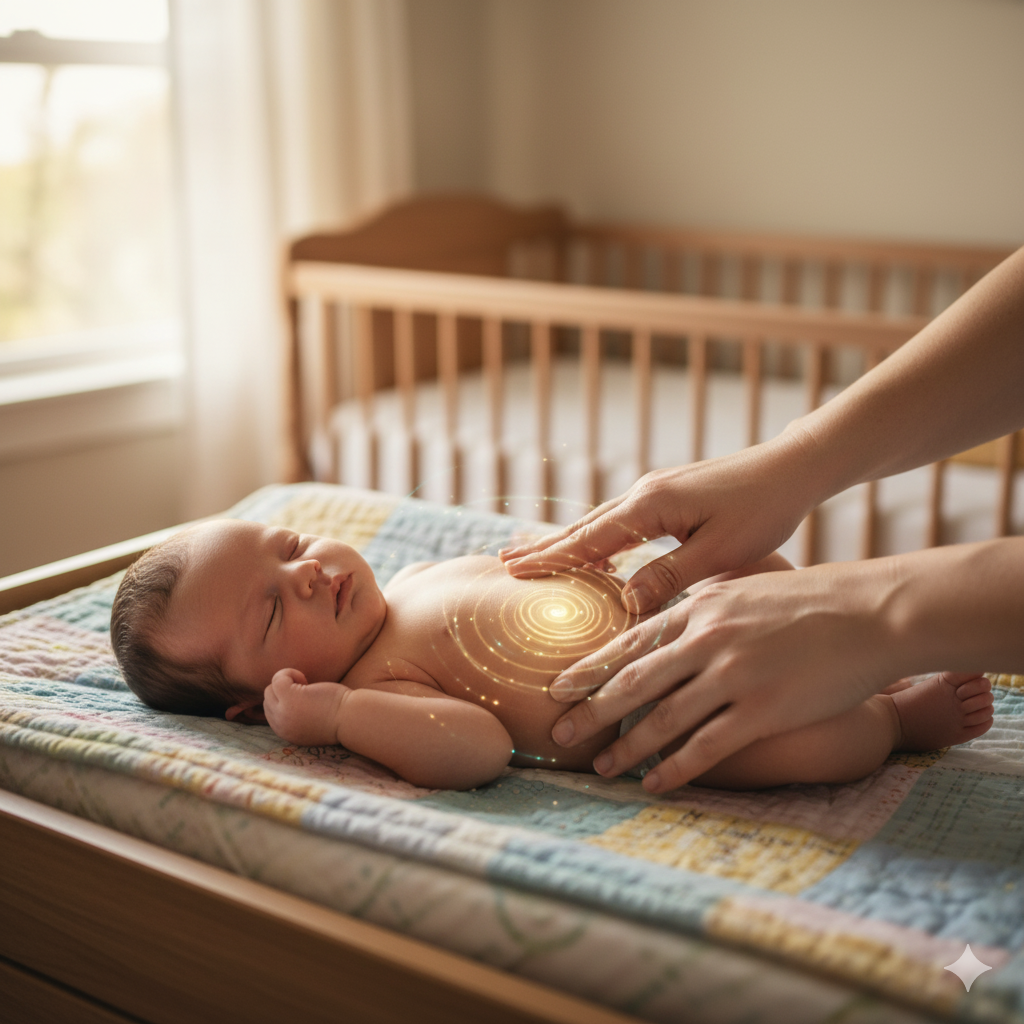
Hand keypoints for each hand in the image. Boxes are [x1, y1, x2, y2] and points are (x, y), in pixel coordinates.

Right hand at [263, 668, 349, 746]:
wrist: (351, 720)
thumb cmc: (339, 717)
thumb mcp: (311, 723)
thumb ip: (296, 716)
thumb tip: (289, 696)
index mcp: (286, 733)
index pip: (271, 714)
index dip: (285, 702)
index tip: (305, 701)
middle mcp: (281, 726)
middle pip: (268, 701)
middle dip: (284, 692)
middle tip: (307, 693)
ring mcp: (283, 712)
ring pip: (269, 690)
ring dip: (287, 683)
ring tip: (308, 686)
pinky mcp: (289, 697)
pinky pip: (278, 678)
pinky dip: (289, 673)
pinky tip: (307, 680)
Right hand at [501, 434, 817, 613]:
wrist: (792, 468)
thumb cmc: (763, 511)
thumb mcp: (720, 552)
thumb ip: (671, 576)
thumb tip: (626, 602)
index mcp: (650, 506)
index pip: (589, 539)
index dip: (551, 558)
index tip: (512, 571)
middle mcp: (643, 493)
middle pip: (583, 527)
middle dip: (544, 547)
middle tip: (502, 562)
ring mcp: (654, 491)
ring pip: (598, 522)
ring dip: (564, 540)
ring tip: (531, 554)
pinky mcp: (667, 495)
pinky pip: (618, 520)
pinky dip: (594, 536)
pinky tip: (590, 550)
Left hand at [547, 561, 905, 792]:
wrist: (869, 613)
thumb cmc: (807, 599)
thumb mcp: (743, 587)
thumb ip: (700, 606)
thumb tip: (661, 621)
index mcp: (699, 607)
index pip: (630, 643)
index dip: (589, 669)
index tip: (557, 688)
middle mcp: (706, 640)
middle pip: (633, 682)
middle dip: (590, 711)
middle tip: (557, 734)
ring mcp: (733, 676)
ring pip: (663, 718)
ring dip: (627, 748)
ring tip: (600, 767)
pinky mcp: (762, 710)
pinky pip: (707, 746)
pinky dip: (675, 769)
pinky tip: (653, 784)